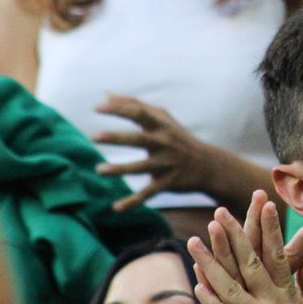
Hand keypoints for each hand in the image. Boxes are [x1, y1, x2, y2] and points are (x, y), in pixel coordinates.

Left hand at [93, 95, 226, 210]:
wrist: (208, 165)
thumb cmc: (178, 137)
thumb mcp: (162, 119)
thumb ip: (135, 106)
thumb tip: (106, 95)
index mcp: (161, 125)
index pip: (138, 113)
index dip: (119, 109)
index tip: (97, 107)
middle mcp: (164, 143)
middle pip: (138, 139)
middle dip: (117, 137)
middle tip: (94, 136)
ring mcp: (166, 164)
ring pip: (140, 168)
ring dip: (119, 169)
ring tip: (99, 170)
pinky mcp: (167, 183)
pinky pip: (148, 194)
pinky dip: (133, 202)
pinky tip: (116, 208)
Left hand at [188, 196, 302, 303]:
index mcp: (294, 296)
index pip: (279, 254)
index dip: (269, 228)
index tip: (262, 203)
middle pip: (251, 264)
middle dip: (234, 237)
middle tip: (219, 213)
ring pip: (232, 288)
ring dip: (212, 263)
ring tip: (195, 241)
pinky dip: (213, 302)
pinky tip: (199, 284)